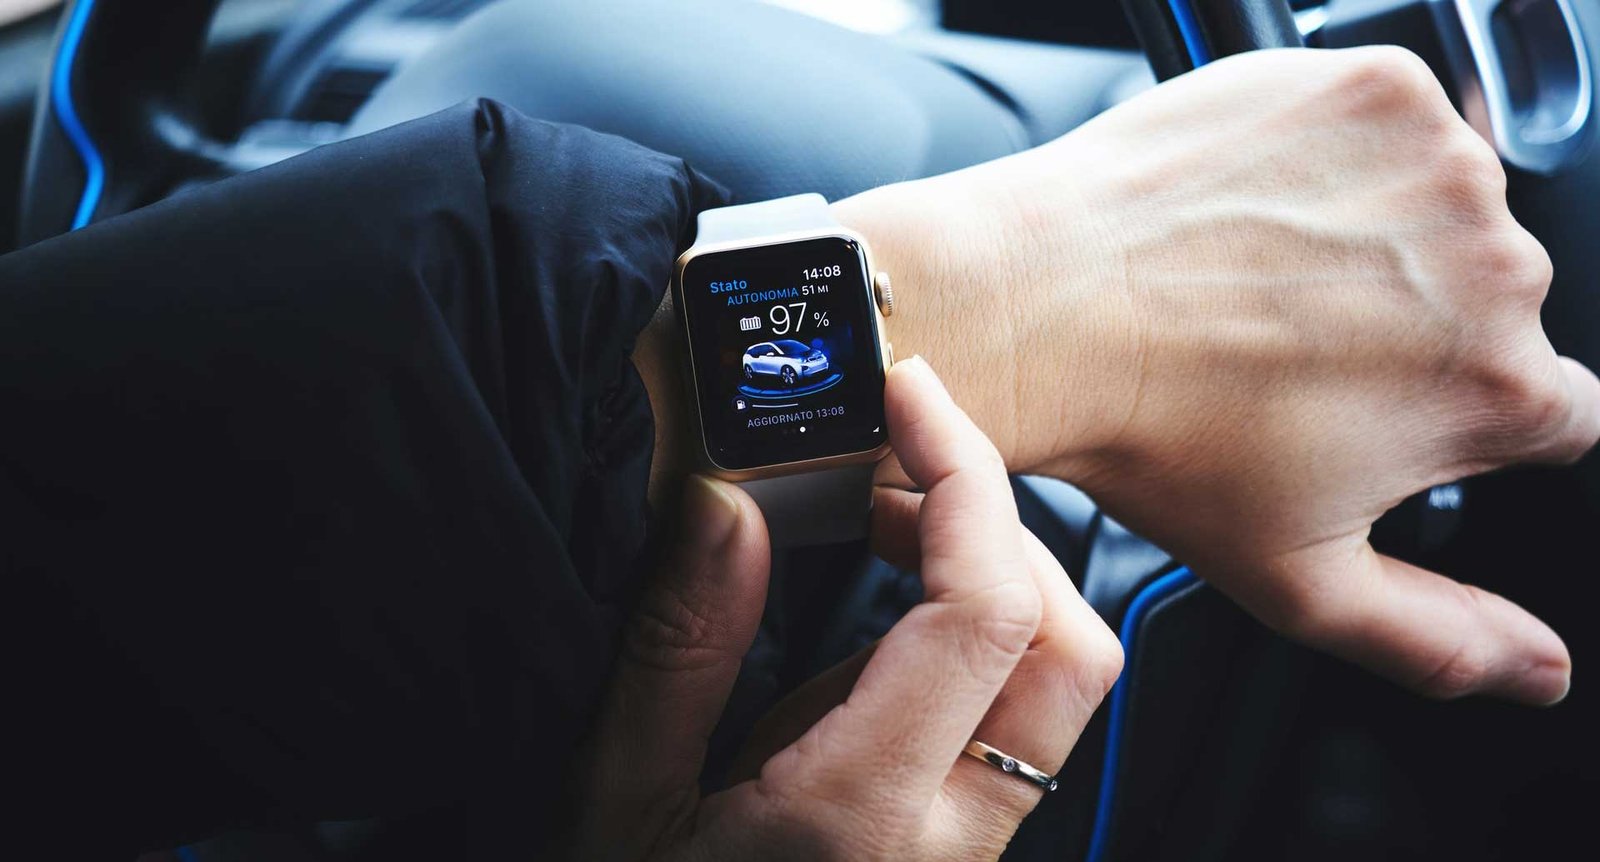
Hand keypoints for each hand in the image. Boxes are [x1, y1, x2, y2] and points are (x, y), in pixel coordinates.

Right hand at [571, 357, 1120, 861]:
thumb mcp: (614, 792)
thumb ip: (680, 643)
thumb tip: (730, 500)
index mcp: (858, 819)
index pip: (984, 614)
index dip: (964, 478)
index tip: (906, 397)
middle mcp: (943, 844)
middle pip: (1069, 648)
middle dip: (999, 526)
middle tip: (892, 466)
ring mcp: (957, 856)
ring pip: (1056, 689)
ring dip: (990, 575)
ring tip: (878, 523)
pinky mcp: (946, 850)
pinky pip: (1006, 722)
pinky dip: (966, 633)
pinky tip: (872, 608)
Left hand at [835, 47, 1598, 703]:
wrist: (1038, 309)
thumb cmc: (1153, 442)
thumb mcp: (1299, 580)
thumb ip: (1439, 638)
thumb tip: (1539, 671)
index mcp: (1497, 392)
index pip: (1550, 410)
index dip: (1460, 411)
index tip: (1381, 401)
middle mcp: (1495, 269)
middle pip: (1493, 301)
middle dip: (1414, 323)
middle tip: (1293, 343)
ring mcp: (1436, 164)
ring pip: (1444, 206)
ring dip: (1376, 231)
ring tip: (1261, 273)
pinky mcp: (1372, 89)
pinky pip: (1389, 121)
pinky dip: (1338, 151)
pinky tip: (1253, 206)